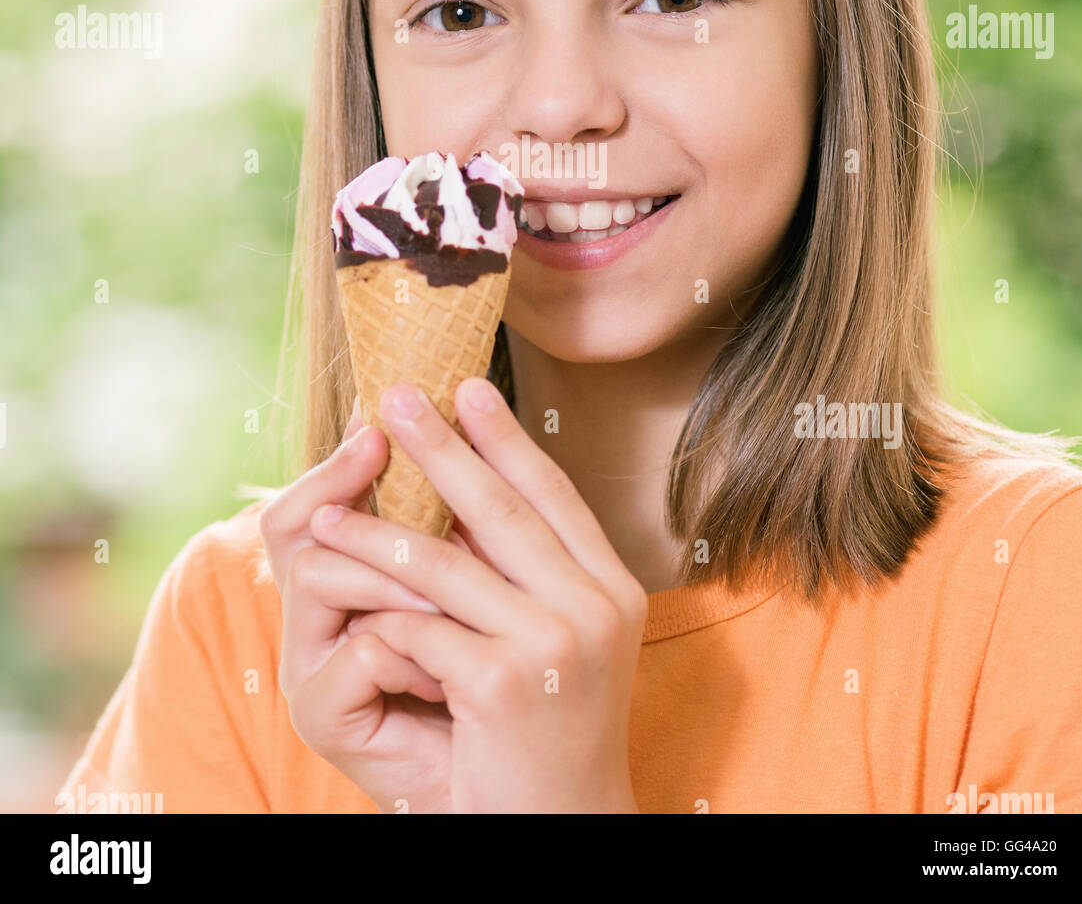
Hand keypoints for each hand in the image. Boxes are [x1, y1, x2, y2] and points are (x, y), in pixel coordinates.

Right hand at [259, 398, 474, 813]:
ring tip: (462, 601)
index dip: (337, 460)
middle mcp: (313, 619)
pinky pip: (361, 650)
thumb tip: (475, 421)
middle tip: (379, 443)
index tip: (379, 416)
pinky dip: (415, 652)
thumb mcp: (482, 591)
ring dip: (401, 577)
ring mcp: (310, 667)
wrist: (505, 791)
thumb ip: (462, 528)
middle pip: (292, 524)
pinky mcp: (322, 716)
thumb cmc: (496, 681)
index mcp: (347, 582)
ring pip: (321, 575)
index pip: (310, 502)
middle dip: (346, 481)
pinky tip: (450, 675)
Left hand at [311, 377, 647, 813]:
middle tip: (399, 398)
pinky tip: (340, 596)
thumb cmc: (546, 737)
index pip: (555, 495)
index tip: (469, 390)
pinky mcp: (504, 683)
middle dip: (443, 449)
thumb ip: (525, 577)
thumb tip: (460, 499)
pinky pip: (419, 628)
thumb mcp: (553, 644)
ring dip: (376, 533)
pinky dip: (376, 613)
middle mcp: (596, 607)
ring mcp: (555, 643)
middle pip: (504, 508)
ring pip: (446, 564)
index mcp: (613, 589)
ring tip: (329, 509)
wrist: (562, 830)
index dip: (508, 440)